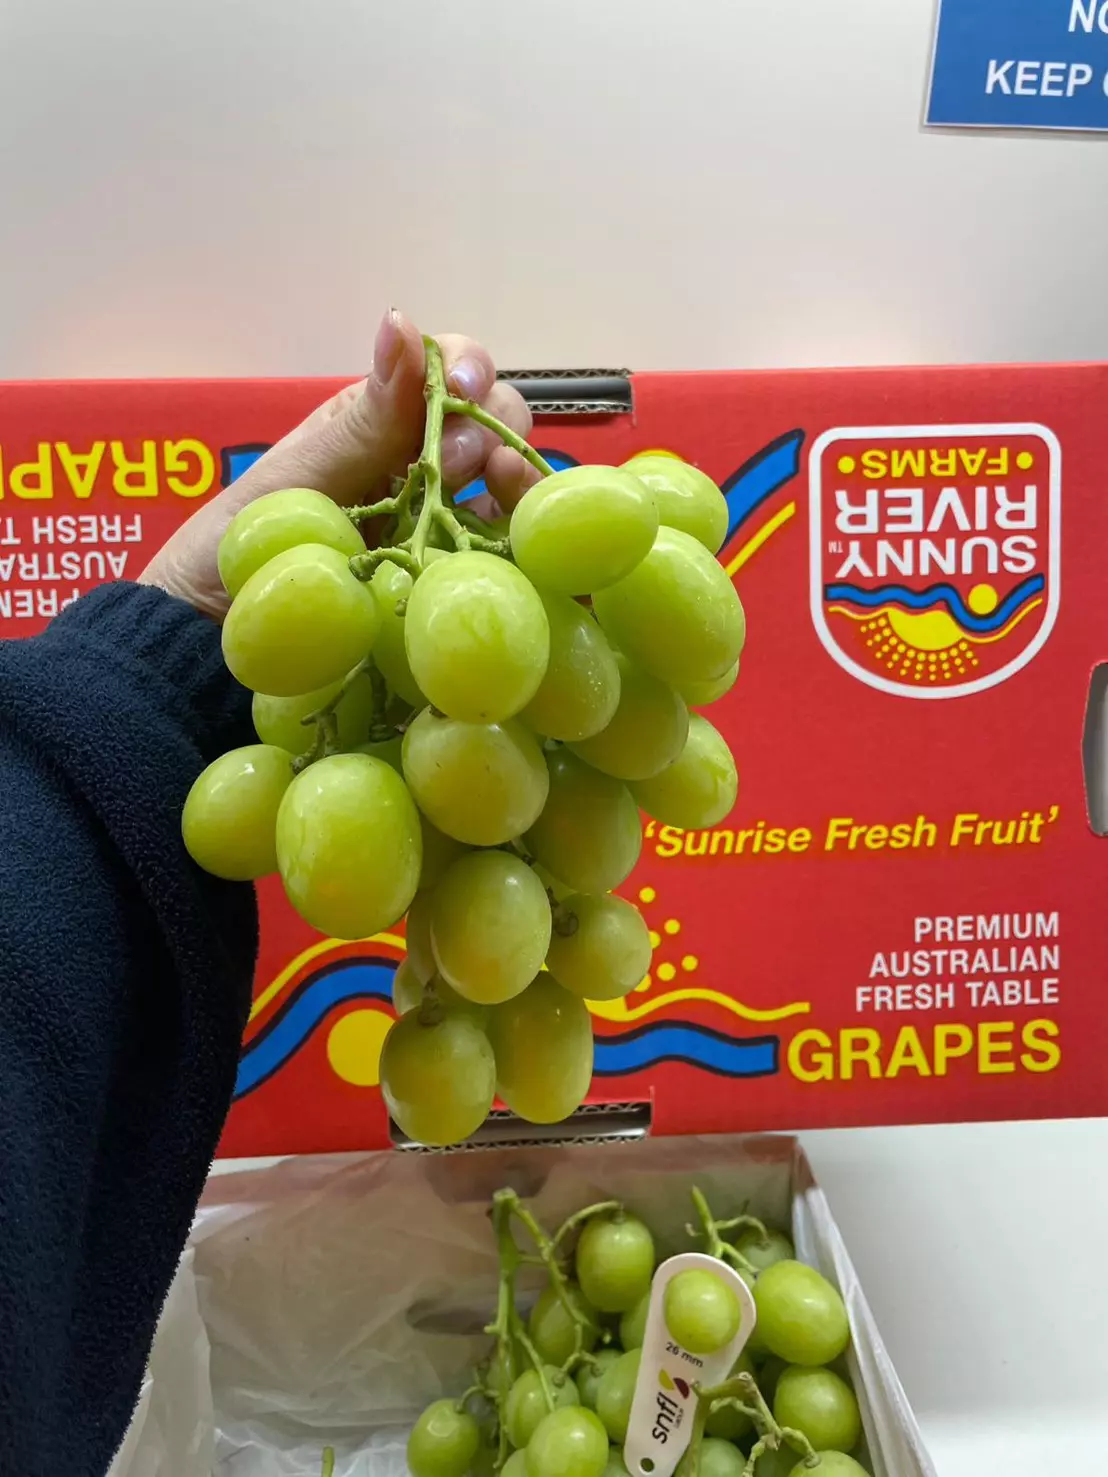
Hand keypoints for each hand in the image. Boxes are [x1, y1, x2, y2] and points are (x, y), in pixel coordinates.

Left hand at [139, 310, 538, 619]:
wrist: (216, 646)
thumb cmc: (244, 554)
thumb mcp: (301, 482)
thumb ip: (364, 420)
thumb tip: (402, 323)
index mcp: (380, 426)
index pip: (449, 370)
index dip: (468, 367)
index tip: (459, 389)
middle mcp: (421, 468)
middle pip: (493, 420)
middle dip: (491, 424)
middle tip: (460, 462)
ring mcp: (441, 526)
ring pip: (509, 482)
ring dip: (520, 475)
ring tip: (496, 487)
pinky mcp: (452, 584)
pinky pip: (504, 553)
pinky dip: (522, 542)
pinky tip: (516, 545)